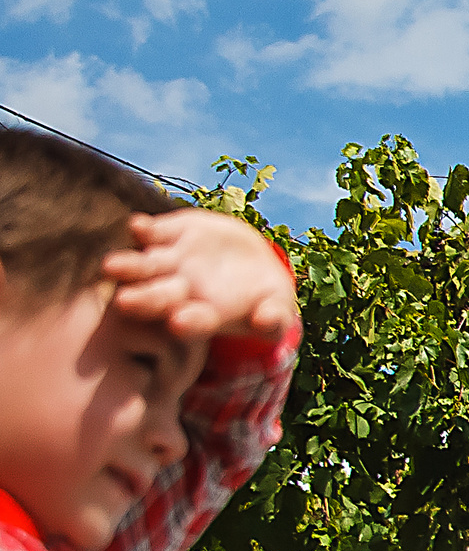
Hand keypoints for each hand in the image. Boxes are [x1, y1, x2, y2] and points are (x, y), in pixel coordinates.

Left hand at [101, 210, 296, 341]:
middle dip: (142, 299)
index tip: (180, 324)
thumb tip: (267, 321)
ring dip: (128, 266)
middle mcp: (180, 292)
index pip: (194, 322)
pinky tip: (136, 226)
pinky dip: (142, 230)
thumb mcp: (276, 307)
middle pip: (157, 298)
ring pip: (143, 267)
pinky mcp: (170, 234)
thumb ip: (273, 318)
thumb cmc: (263, 297)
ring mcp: (171, 263)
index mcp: (205, 315)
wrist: (249, 262)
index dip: (188, 323)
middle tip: (125, 302)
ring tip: (111, 266)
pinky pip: (152, 233)